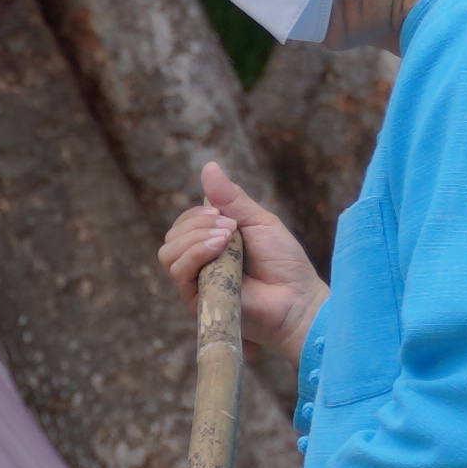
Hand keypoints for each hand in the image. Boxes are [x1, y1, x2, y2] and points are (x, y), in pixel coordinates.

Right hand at [153, 157, 324, 370]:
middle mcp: (198, 265)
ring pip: (169, 254)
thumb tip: (208, 166)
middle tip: (230, 226)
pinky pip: (179, 272)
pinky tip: (219, 249)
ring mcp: (195, 284)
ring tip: (226, 238)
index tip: (224, 213)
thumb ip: (231, 199)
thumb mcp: (258, 222)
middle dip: (196, 223)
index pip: (183, 225)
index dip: (196, 214)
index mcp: (210, 246)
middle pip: (172, 237)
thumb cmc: (283, 264)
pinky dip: (195, 254)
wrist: (297, 298)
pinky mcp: (196, 301)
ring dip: (194, 238)